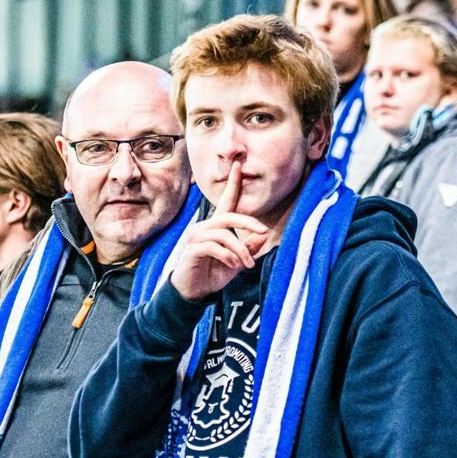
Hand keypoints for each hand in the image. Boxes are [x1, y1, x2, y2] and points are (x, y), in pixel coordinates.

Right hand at [171, 166, 268, 301]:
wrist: (193, 292)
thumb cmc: (213, 274)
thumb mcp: (237, 261)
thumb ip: (248, 248)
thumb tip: (263, 235)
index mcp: (217, 227)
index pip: (226, 201)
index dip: (233, 183)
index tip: (239, 165)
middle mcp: (205, 227)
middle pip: (229, 216)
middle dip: (249, 223)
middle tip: (264, 231)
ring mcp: (197, 236)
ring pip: (225, 234)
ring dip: (240, 250)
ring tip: (246, 264)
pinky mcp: (192, 248)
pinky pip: (214, 246)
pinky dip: (228, 256)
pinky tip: (233, 266)